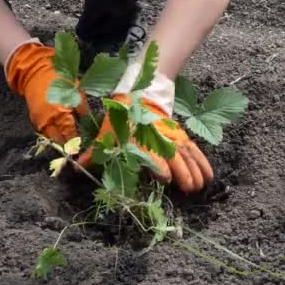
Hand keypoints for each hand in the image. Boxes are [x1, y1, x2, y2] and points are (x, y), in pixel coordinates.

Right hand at [5, 40, 87, 143]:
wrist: (36, 72)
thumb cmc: (60, 80)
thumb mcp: (78, 93)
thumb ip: (83, 111)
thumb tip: (89, 123)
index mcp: (61, 114)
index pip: (71, 135)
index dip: (78, 142)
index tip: (86, 146)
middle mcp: (48, 121)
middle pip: (60, 141)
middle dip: (69, 144)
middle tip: (79, 145)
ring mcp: (39, 121)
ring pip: (51, 138)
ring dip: (61, 140)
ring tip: (71, 140)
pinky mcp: (34, 119)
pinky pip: (45, 132)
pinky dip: (53, 134)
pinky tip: (62, 132)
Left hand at [78, 94, 213, 192]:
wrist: (141, 95)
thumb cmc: (122, 119)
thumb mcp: (107, 134)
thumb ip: (93, 153)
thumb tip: (74, 166)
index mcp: (141, 142)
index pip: (153, 155)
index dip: (160, 168)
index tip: (166, 180)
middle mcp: (160, 141)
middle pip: (176, 158)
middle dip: (184, 174)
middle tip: (190, 189)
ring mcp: (173, 138)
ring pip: (189, 155)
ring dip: (197, 171)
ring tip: (202, 186)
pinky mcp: (182, 136)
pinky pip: (195, 150)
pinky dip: (203, 162)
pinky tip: (209, 175)